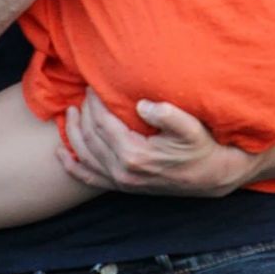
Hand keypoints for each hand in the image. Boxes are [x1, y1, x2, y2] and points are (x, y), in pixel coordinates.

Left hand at [58, 88, 256, 196]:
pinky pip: (89, 178)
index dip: (94, 102)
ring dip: (72, 134)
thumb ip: (168, 114)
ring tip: (68, 113)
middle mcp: (123, 171)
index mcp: (135, 154)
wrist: (212, 176)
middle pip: (89, 137)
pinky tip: (62, 153)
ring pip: (84, 156)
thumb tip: (142, 104)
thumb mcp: (191, 128)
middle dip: (83, 113)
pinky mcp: (123, 187)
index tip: (92, 86)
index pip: (102, 123)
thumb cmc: (201, 147)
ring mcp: (121, 182)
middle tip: (84, 94)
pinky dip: (72, 166)